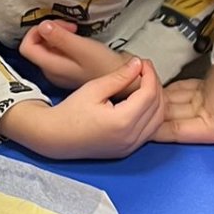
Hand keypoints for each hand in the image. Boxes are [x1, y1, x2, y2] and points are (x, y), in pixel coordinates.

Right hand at [1, 59, 163, 159]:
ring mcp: (129, 147)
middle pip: (158, 107)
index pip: (149, 94)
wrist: (55, 137)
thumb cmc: (70, 113)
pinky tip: (142, 101)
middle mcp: (130, 138)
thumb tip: (138, 64)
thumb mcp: (94, 88)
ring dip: (156, 100)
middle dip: (155, 85)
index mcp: (122, 122)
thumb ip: (119, 77)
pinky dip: (151, 114)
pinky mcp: (127, 150)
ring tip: (144, 83)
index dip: (150, 74)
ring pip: (158, 120)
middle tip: (144, 70)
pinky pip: (149, 130)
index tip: (143, 63)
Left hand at [19, 18, 125, 90]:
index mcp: (51, 67)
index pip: (27, 47)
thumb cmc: (104, 64)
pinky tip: (78, 42)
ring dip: (57, 37)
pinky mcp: (67, 71)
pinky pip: (57, 53)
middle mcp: (51, 72)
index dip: (36, 32)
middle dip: (49, 32)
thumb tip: (42, 25)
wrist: (123, 80)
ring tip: (75, 32)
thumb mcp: (83, 48)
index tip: (56, 26)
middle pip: (36, 46)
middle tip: (69, 27)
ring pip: (47, 49)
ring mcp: (58, 73)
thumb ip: (61, 38)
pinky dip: (63, 44)